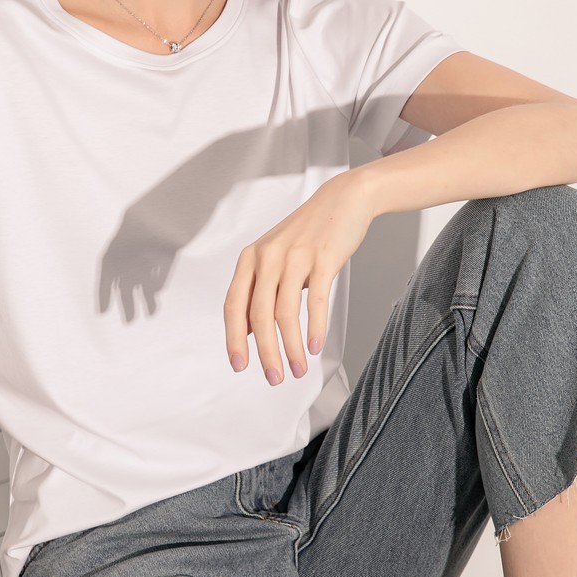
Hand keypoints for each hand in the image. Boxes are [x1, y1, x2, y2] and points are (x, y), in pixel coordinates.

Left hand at [223, 171, 374, 383]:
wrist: (342, 199)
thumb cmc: (308, 233)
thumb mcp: (274, 256)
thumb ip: (260, 289)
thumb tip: (248, 330)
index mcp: (250, 259)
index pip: (234, 306)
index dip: (234, 339)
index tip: (239, 365)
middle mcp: (268, 257)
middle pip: (259, 315)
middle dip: (265, 352)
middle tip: (273, 377)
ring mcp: (295, 257)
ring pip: (285, 313)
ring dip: (291, 347)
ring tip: (297, 369)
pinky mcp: (323, 258)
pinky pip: (316, 301)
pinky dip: (314, 328)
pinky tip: (315, 346)